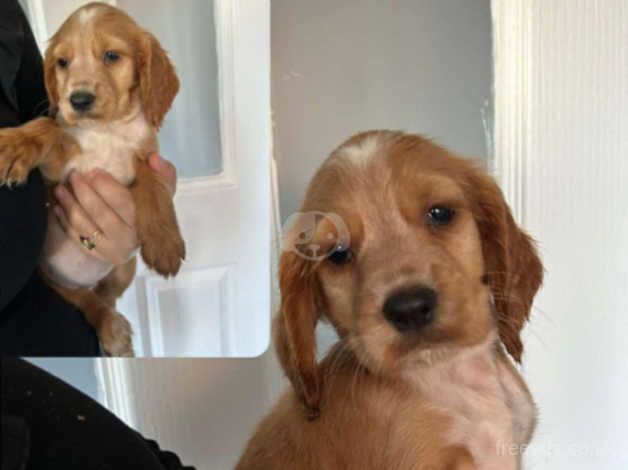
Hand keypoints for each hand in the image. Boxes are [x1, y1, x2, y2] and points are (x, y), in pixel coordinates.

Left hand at [53, 154, 176, 264]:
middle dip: (82, 191)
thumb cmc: (151, 208)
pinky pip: (75, 236)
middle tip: (73, 175)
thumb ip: (163, 172)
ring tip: (60, 188)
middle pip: (99, 213)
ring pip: (83, 225)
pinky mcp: (98, 255)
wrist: (147, 239)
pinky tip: (57, 205)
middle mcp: (128, 239)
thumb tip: (153, 158)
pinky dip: (64, 220)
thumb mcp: (163, 191)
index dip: (106, 185)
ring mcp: (111, 250)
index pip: (122, 203)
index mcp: (144, 222)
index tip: (93, 171)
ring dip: (68, 204)